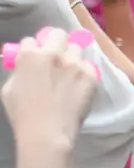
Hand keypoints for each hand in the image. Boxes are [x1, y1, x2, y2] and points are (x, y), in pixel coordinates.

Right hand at [2, 28, 97, 149]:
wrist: (47, 133)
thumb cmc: (23, 115)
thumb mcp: (8, 90)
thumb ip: (19, 71)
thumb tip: (25, 65)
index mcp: (31, 56)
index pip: (31, 40)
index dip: (31, 49)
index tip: (34, 56)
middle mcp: (55, 54)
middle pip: (58, 34)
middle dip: (55, 41)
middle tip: (56, 54)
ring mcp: (75, 63)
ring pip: (77, 48)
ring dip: (72, 56)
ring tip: (69, 72)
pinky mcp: (91, 74)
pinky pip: (88, 66)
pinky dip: (83, 73)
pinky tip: (78, 86)